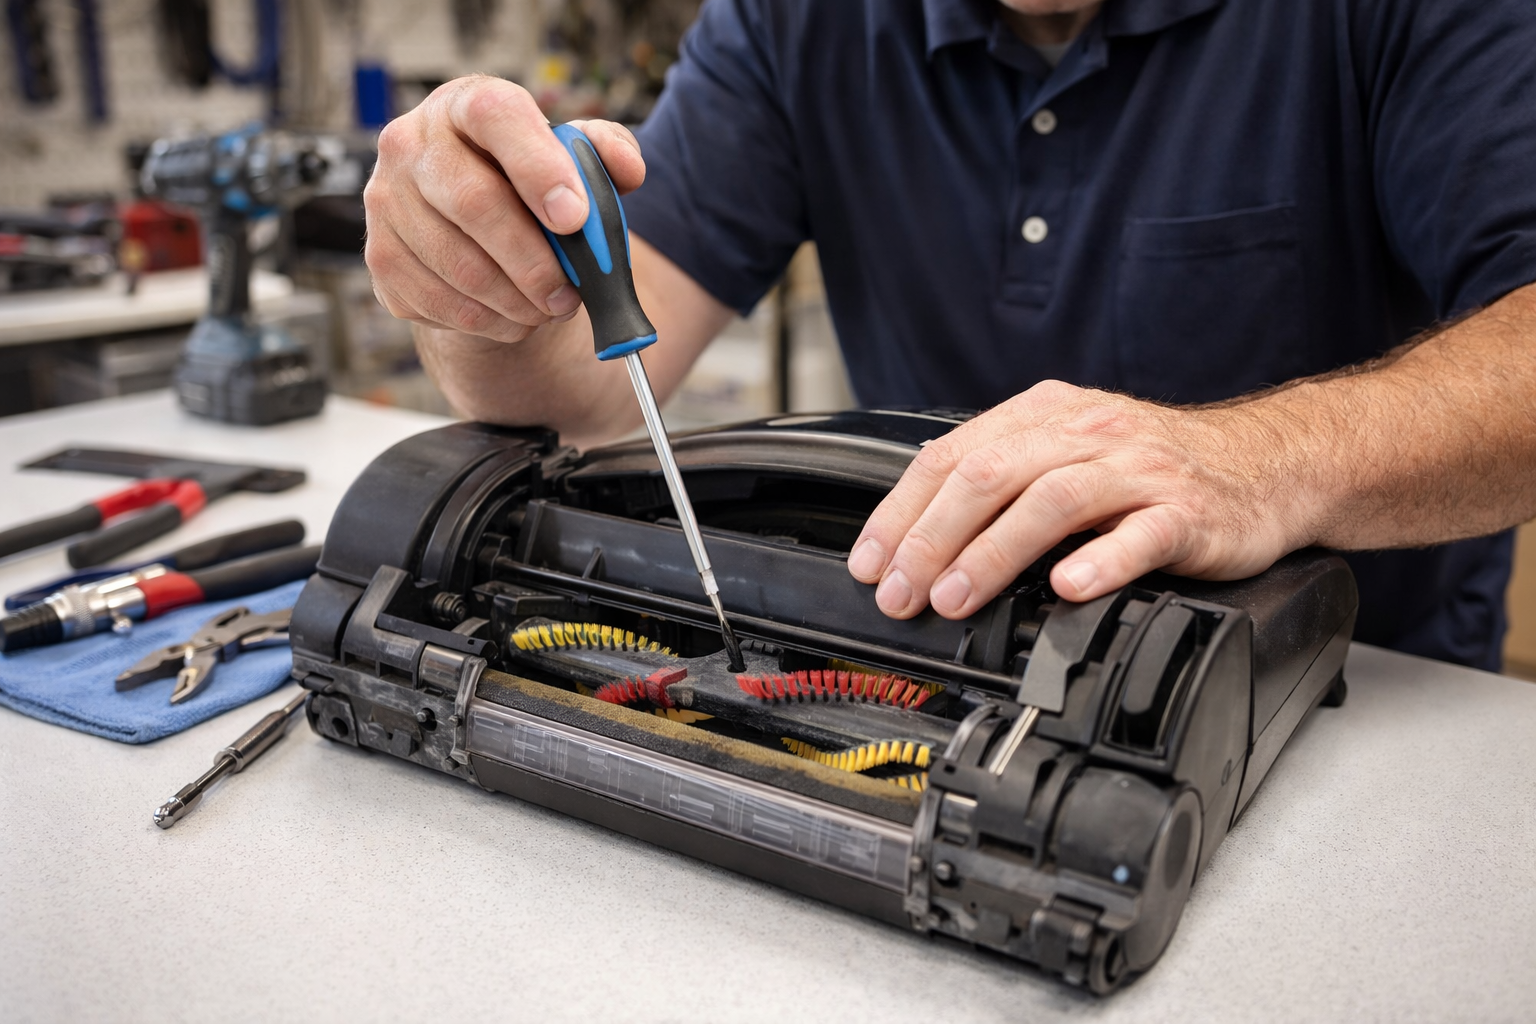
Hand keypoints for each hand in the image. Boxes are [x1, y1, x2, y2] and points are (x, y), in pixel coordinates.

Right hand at [363, 76, 644, 342]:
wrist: (472, 227)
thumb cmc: (528, 184)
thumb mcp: (572, 157)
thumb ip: (606, 153)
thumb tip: (627, 171)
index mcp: (466, 105)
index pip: (496, 118)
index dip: (538, 168)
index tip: (574, 218)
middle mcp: (412, 145)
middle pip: (474, 203)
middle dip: (534, 261)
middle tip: (570, 294)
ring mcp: (386, 203)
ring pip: (458, 267)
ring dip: (517, 302)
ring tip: (549, 308)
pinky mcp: (381, 261)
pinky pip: (441, 305)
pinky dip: (490, 323)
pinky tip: (514, 316)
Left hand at [846, 380, 1311, 617]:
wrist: (1268, 465)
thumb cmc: (1157, 470)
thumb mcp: (1070, 454)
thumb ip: (1004, 478)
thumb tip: (919, 526)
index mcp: (1047, 416)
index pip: (953, 456)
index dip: (901, 512)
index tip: (871, 563)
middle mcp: (1087, 434)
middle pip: (991, 475)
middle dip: (933, 538)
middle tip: (903, 591)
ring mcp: (1139, 470)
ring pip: (1053, 500)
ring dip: (995, 552)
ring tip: (958, 596)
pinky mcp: (1189, 511)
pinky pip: (1143, 534)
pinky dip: (1103, 560)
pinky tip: (1071, 587)